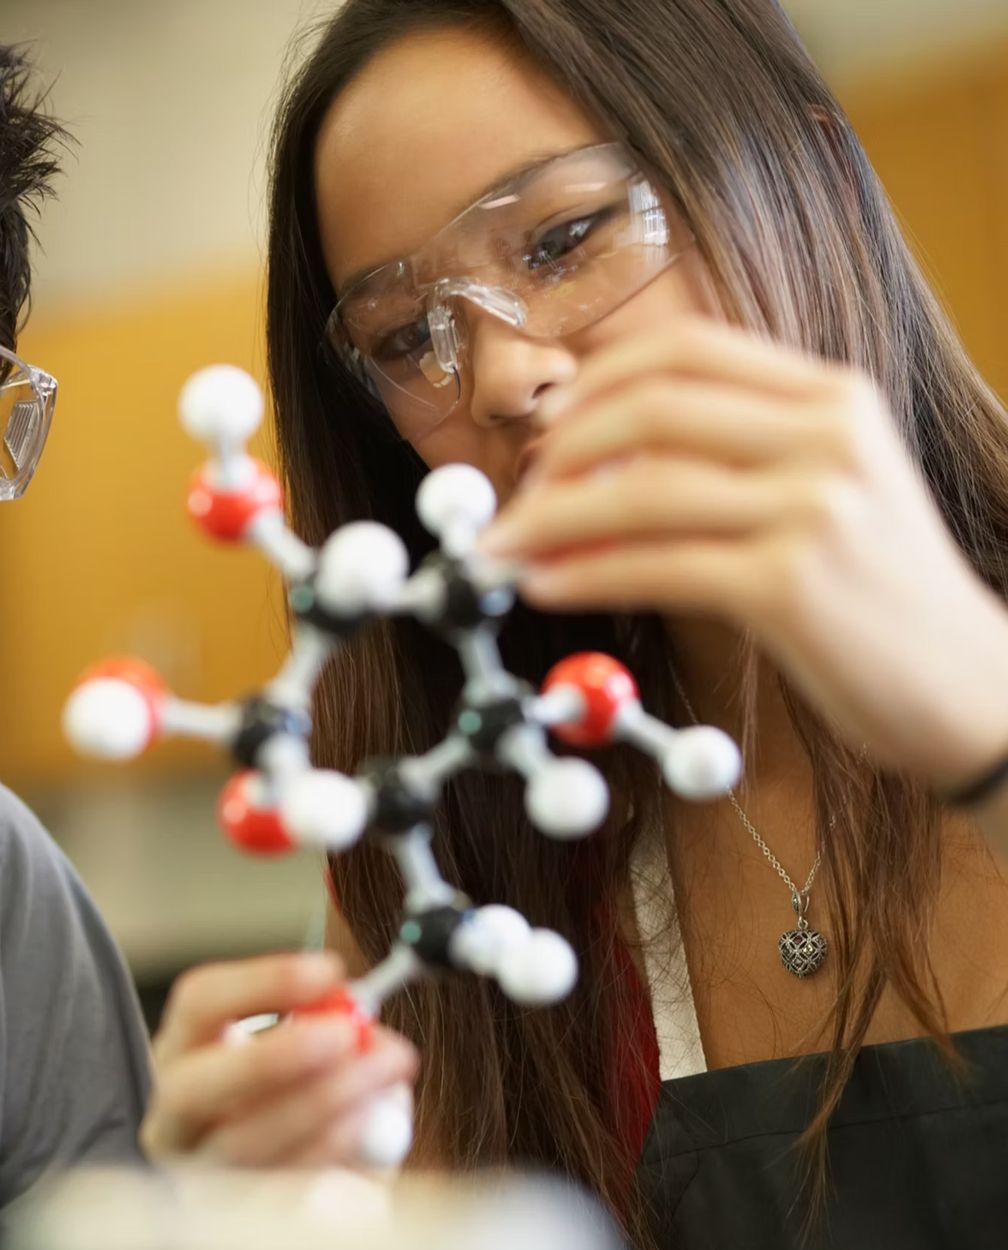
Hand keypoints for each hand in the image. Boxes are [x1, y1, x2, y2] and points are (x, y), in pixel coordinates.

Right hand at [141, 951, 417, 1166]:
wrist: (286, 1183)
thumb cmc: (293, 1104)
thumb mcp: (302, 1055)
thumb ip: (330, 1032)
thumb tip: (367, 1029)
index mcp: (183, 1053)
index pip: (199, 1003)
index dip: (262, 982)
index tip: (328, 971)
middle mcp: (174, 1115)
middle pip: (195, 1084)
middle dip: (272, 1055)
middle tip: (343, 1034)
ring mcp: (198, 1173)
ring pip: (243, 1142)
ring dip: (321, 1102)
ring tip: (380, 1074)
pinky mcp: (232, 1218)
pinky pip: (278, 1187)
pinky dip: (329, 1152)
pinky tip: (366, 1125)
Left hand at [480, 318, 1007, 787]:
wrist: (973, 686)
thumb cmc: (879, 593)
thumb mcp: (826, 492)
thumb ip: (732, 459)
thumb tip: (593, 462)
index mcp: (833, 398)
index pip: (689, 349)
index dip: (598, 379)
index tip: (548, 422)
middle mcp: (827, 438)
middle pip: (652, 409)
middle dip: (562, 450)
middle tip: (517, 493)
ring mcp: (813, 508)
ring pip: (640, 490)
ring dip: (549, 519)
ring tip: (503, 548)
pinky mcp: (788, 585)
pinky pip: (654, 567)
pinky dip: (582, 574)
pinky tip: (544, 585)